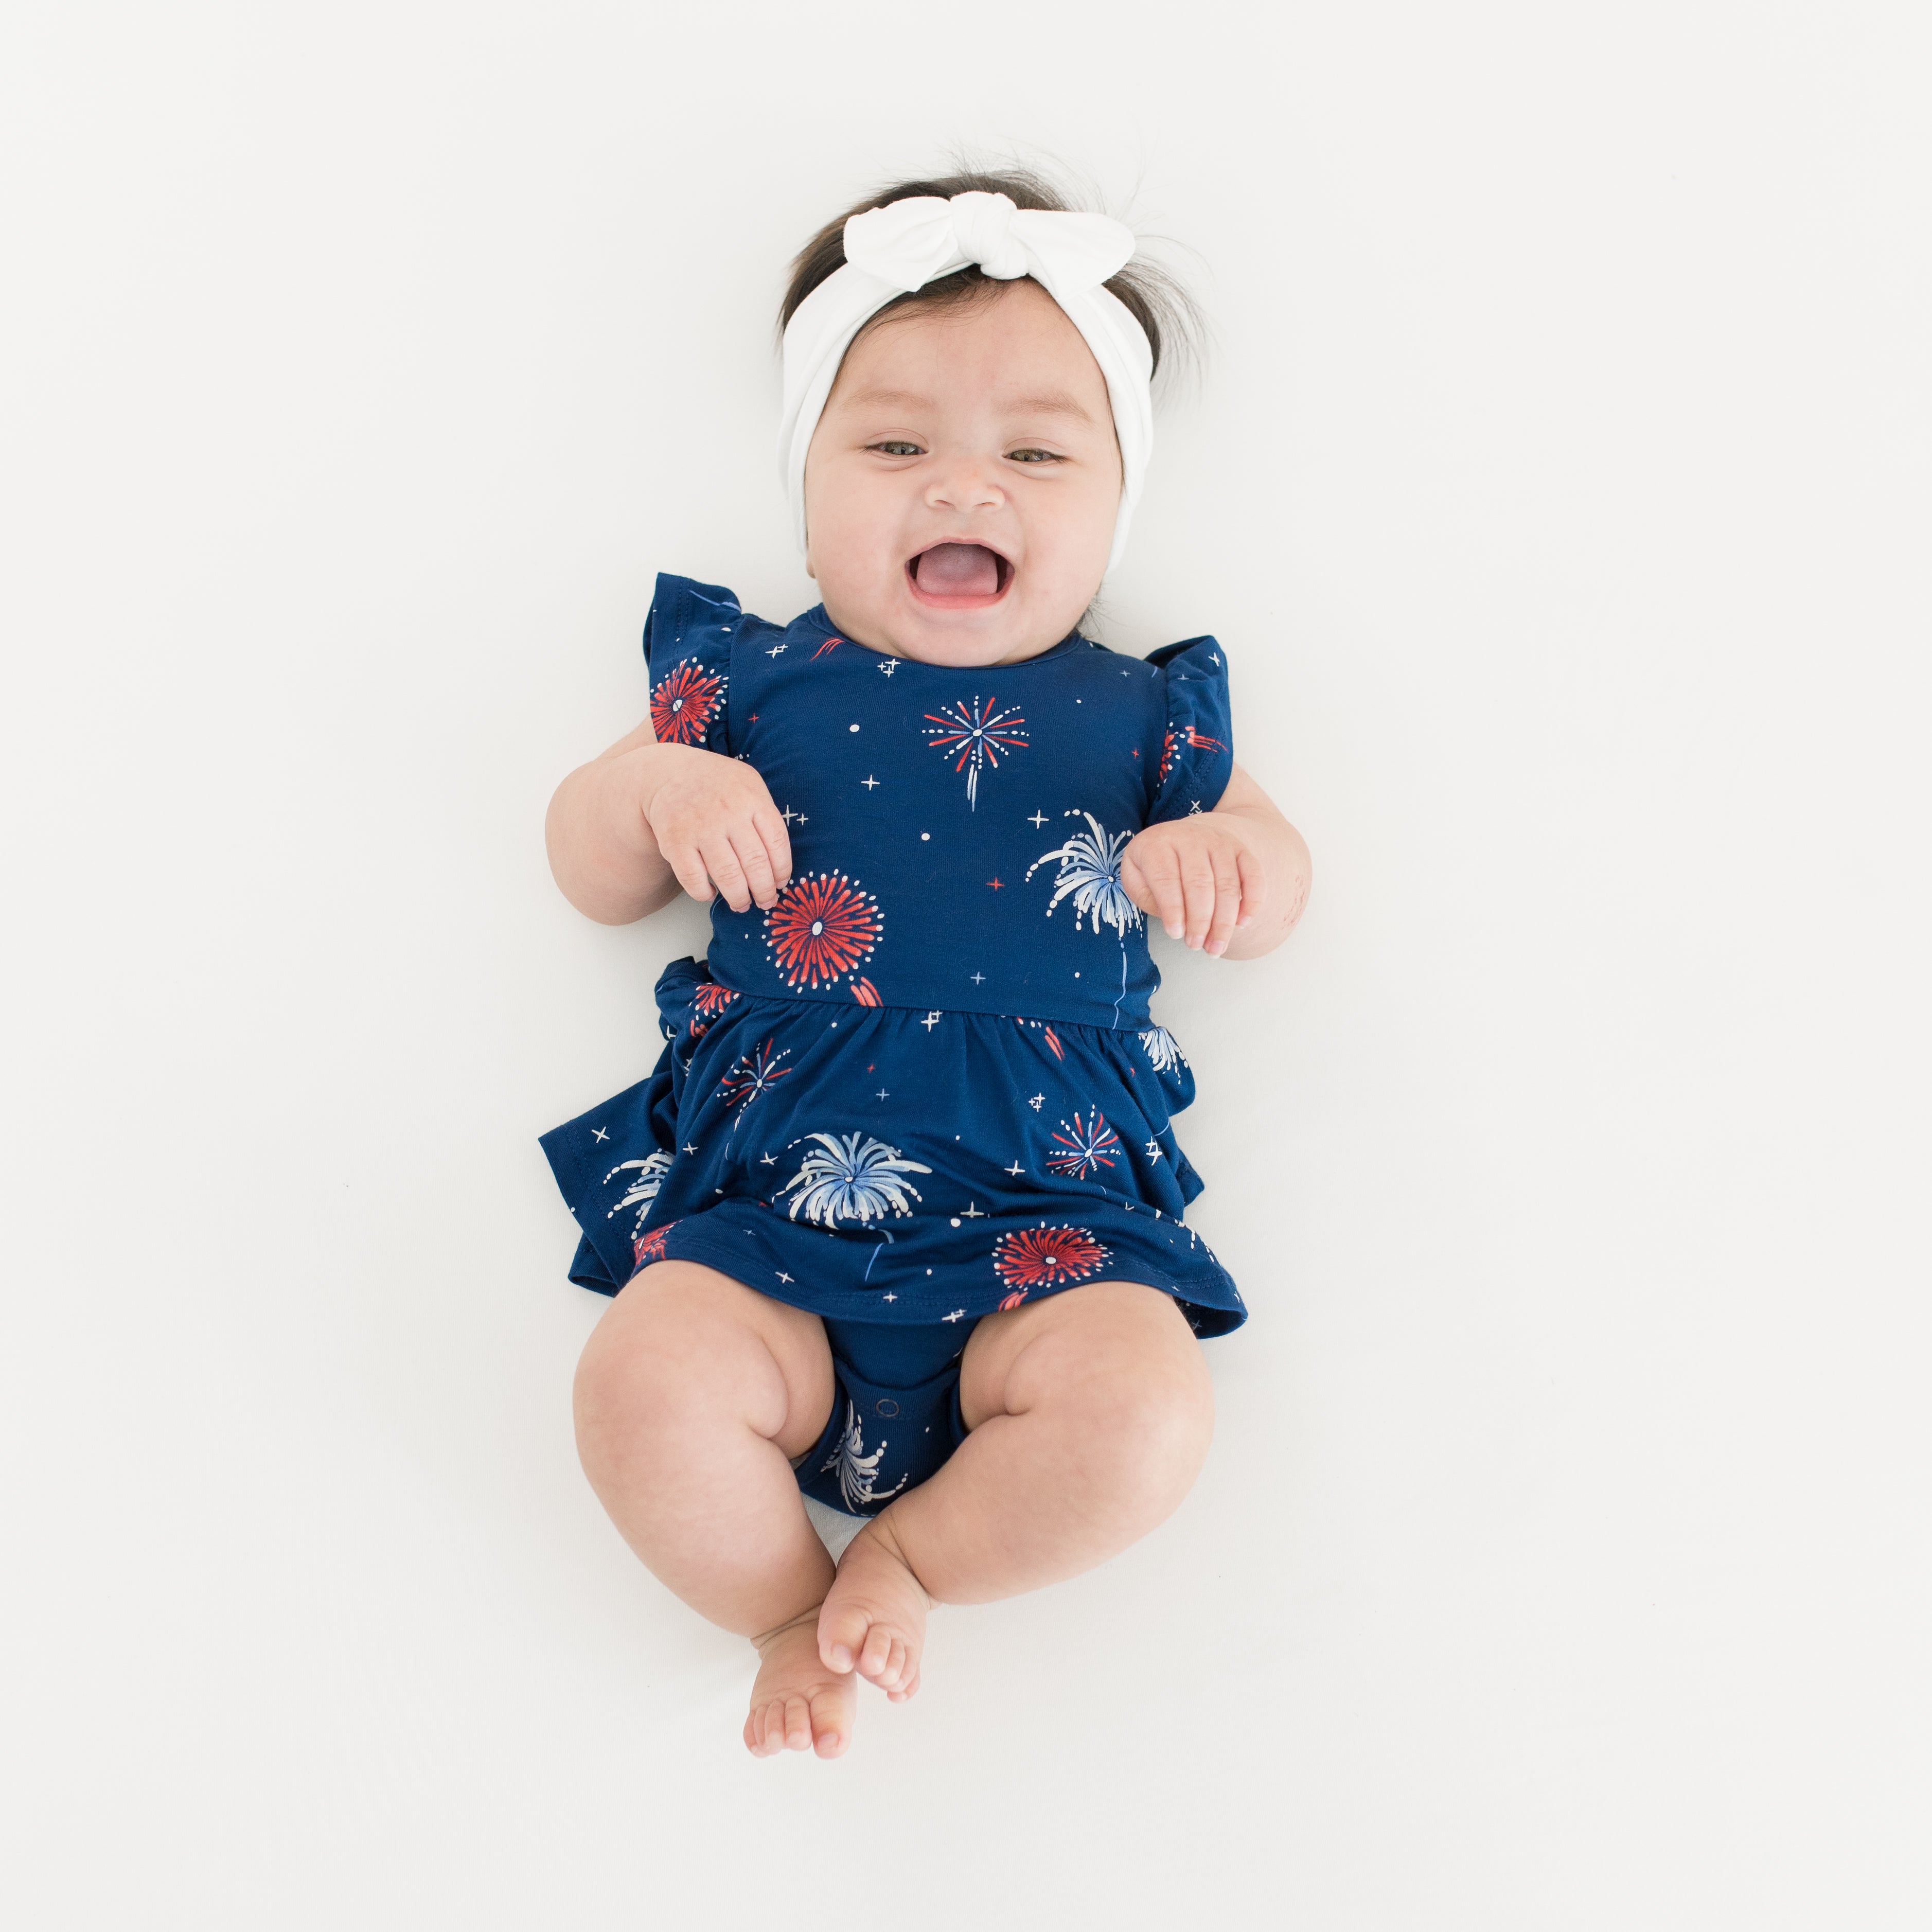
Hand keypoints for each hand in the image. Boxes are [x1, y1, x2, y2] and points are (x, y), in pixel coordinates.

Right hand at [634, 742, 792, 913]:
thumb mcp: (748, 785)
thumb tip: (778, 869)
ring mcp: (700, 827)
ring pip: (727, 875)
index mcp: (752, 797)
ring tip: (742, 904)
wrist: (668, 773)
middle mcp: (728, 812)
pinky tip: (710, 894)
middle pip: (756, 863)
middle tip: (765, 902)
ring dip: (739, 898)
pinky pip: (693, 879)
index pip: (777, 843)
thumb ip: (764, 817)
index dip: (782, 870)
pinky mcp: (675, 841)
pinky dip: (704, 894)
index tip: (780, 884)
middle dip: (764, 891)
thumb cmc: (717, 786)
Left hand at [1120, 813, 1265, 956]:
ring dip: (1224, 921)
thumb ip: (1148, 897)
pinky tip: (1242, 923)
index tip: (1175, 935)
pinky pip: (1253, 875)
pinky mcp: (1240, 850)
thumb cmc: (1155, 866)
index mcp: (1157, 844)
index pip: (1167, 879)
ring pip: (1228, 884)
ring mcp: (1218, 842)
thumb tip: (1177, 922)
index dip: (1172, 910)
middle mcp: (1190, 839)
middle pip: (1200, 884)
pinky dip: (1252, 901)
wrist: (1182, 837)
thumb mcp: (1136, 878)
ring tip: (1216, 947)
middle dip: (1200, 921)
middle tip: (1195, 945)